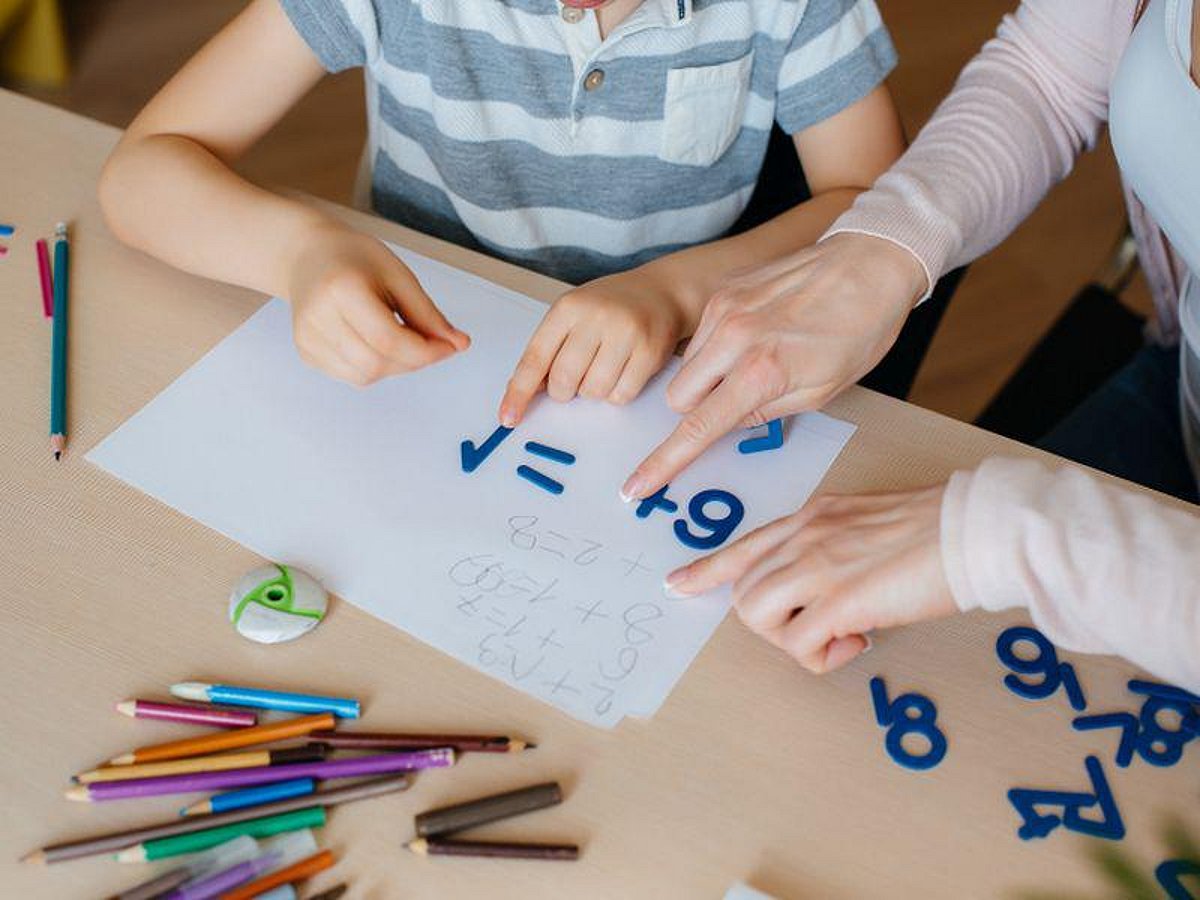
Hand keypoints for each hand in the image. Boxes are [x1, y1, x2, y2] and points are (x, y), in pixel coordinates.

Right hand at [286, 223, 468, 385]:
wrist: (309, 256)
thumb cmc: (353, 259)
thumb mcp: (397, 275)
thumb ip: (427, 313)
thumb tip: (457, 344)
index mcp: (340, 288)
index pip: (388, 339)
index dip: (426, 351)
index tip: (450, 346)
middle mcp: (317, 317)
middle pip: (376, 364)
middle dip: (413, 361)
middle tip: (430, 344)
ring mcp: (308, 338)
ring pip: (365, 376)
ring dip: (396, 367)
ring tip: (400, 338)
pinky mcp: (306, 352)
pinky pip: (352, 376)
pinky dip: (376, 367)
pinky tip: (376, 342)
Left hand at [499, 264, 690, 424]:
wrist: (662, 292)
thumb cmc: (611, 307)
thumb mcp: (573, 316)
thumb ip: (549, 349)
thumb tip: (527, 392)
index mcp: (568, 308)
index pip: (534, 358)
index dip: (519, 392)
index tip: (508, 417)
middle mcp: (595, 317)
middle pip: (563, 380)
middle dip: (564, 391)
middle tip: (575, 378)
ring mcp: (625, 333)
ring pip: (593, 392)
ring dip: (593, 391)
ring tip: (603, 368)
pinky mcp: (650, 352)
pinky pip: (621, 395)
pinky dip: (617, 393)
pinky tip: (623, 372)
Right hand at [621, 232, 926, 500]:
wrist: (872, 260)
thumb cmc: (860, 329)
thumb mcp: (824, 389)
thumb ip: (767, 412)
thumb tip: (730, 422)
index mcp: (761, 371)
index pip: (696, 428)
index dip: (663, 463)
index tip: (635, 487)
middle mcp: (733, 337)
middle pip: (679, 398)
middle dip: (700, 408)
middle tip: (744, 398)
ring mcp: (724, 308)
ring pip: (687, 366)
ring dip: (710, 376)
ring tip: (760, 359)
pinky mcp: (725, 289)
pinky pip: (702, 335)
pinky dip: (719, 346)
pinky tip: (759, 333)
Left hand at [663, 485, 955, 673]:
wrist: (973, 529)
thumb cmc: (938, 529)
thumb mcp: (869, 523)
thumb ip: (838, 545)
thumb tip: (834, 586)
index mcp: (813, 517)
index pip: (745, 546)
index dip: (707, 570)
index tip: (679, 584)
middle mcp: (804, 537)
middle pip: (744, 592)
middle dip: (773, 621)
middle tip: (823, 626)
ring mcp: (816, 566)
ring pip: (757, 617)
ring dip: (794, 638)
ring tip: (840, 632)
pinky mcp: (838, 601)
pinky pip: (799, 646)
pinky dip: (824, 656)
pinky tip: (859, 639)